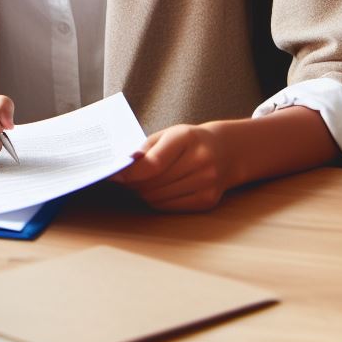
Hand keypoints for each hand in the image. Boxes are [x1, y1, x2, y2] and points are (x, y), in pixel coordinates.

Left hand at [112, 123, 234, 211]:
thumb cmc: (189, 140)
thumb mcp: (168, 134)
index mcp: (187, 138)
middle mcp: (200, 161)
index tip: (114, 174)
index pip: (154, 163)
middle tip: (121, 179)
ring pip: (160, 197)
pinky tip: (152, 191)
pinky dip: (156, 201)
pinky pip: (171, 207)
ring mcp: (207, 183)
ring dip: (142, 193)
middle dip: (133, 183)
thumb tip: (123, 166)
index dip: (131, 172)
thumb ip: (146, 148)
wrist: (226, 151)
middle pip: (155, 183)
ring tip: (136, 184)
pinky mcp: (207, 201)